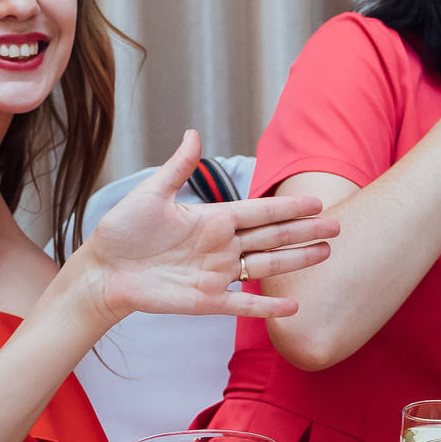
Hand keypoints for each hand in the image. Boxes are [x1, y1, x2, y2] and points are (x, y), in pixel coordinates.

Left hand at [77, 132, 339, 320]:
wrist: (103, 270)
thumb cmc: (123, 231)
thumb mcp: (150, 194)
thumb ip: (177, 168)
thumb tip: (194, 134)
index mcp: (213, 219)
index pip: (260, 211)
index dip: (288, 208)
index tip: (316, 203)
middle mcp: (221, 246)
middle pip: (272, 237)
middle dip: (305, 233)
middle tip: (337, 227)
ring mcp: (217, 274)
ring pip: (266, 266)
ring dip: (295, 262)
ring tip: (325, 255)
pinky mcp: (206, 301)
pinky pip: (243, 303)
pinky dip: (267, 307)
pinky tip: (293, 306)